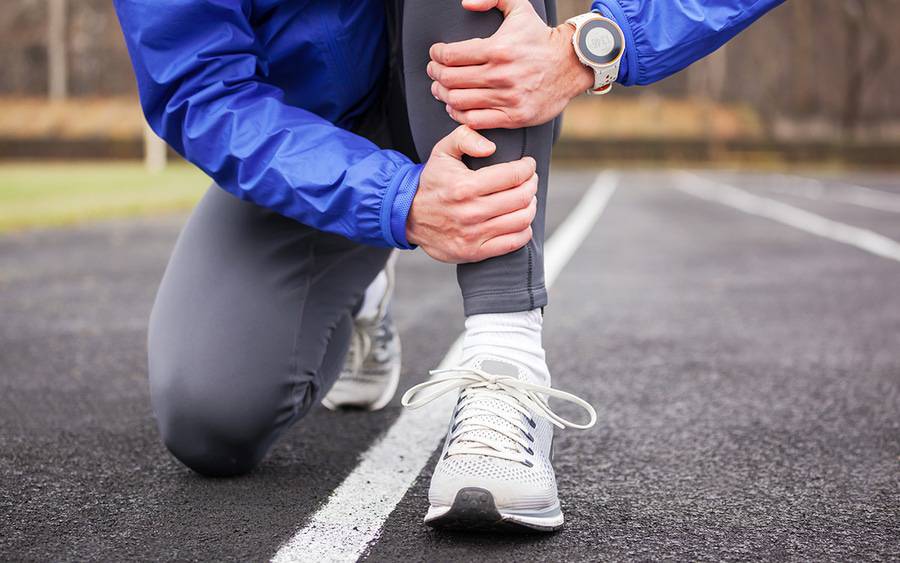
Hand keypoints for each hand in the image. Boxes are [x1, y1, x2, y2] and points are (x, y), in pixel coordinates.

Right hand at [408, 125, 537, 263]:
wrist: (408, 216)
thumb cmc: (432, 182)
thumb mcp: (442, 151)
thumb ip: (465, 137)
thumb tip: (491, 147)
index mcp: (465, 186)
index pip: (513, 175)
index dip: (527, 168)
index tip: (528, 165)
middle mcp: (470, 212)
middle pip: (521, 197)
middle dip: (532, 185)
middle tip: (530, 180)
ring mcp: (473, 235)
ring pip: (521, 219)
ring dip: (531, 206)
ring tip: (527, 199)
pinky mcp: (474, 252)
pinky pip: (513, 243)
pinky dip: (524, 230)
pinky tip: (521, 221)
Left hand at [428, 0, 593, 129]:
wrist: (571, 65)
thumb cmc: (541, 38)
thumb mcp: (520, 8)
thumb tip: (466, 3)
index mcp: (498, 49)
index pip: (451, 55)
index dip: (436, 54)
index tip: (435, 54)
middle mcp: (500, 75)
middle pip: (450, 79)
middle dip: (435, 74)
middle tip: (434, 72)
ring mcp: (507, 98)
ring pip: (458, 101)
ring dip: (443, 95)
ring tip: (441, 90)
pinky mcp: (513, 117)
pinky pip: (474, 121)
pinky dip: (458, 115)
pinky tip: (456, 107)